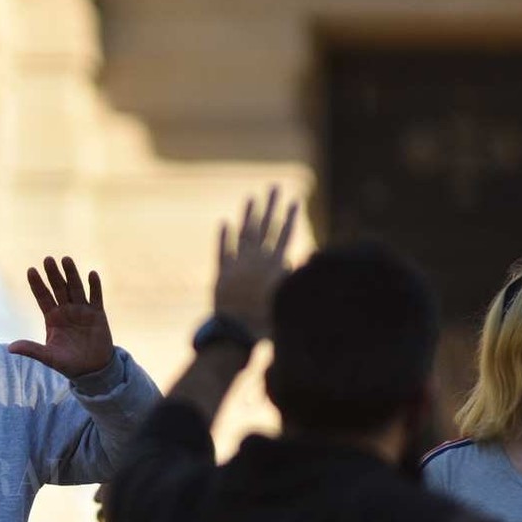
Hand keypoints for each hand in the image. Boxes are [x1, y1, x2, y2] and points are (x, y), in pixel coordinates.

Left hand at [9, 256, 114, 378]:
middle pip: (59, 288)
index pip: (43, 297)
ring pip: (76, 288)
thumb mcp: (49, 357)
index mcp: (52, 317)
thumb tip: (9, 348)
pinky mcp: (98, 314)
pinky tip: (91, 274)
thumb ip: (32, 350)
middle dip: (53, 274)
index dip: (37, 284)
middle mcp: (66, 310)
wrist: (92, 369)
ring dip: (71, 274)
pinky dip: (94, 286)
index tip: (30, 270)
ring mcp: (82, 310)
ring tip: (66, 259)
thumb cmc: (68, 363)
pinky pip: (96, 297)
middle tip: (47, 259)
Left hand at [214, 186, 298, 338]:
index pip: (285, 236)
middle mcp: (257, 261)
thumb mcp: (287, 300)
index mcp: (275, 266)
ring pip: (244, 234)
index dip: (290, 217)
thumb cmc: (267, 323)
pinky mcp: (222, 274)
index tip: (294, 200)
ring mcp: (238, 265)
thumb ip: (293, 279)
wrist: (237, 333)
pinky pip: (223, 251)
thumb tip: (300, 260)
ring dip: (248, 215)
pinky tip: (225, 223)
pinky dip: (224, 237)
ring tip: (251, 198)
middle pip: (266, 228)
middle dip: (271, 206)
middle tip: (274, 187)